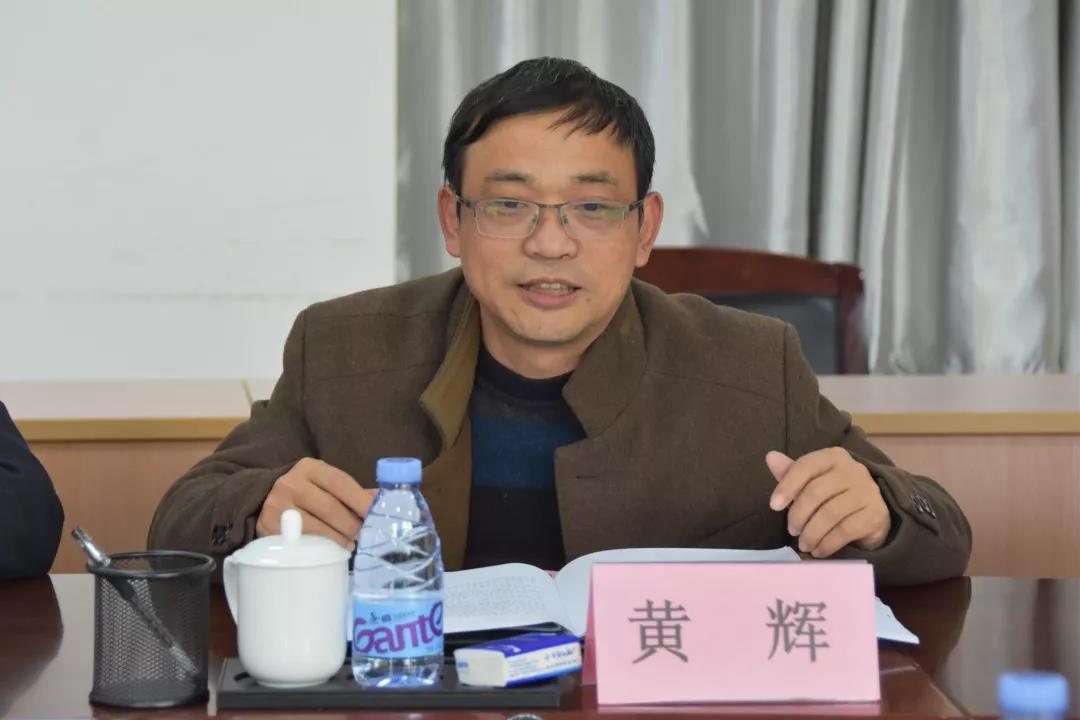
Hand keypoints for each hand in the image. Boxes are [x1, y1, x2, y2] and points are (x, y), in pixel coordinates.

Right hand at [256, 457, 375, 548]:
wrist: (265, 500)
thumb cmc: (307, 494)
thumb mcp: (326, 485)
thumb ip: (353, 493)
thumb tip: (382, 502)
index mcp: (310, 468)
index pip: (340, 482)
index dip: (360, 500)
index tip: (375, 514)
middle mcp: (290, 483)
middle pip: (330, 507)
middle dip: (352, 524)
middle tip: (365, 535)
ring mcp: (276, 506)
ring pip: (316, 527)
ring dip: (339, 539)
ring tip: (350, 544)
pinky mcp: (269, 528)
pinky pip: (301, 542)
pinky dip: (321, 548)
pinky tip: (331, 550)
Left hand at [766, 448, 890, 556]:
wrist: (871, 514)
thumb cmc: (834, 495)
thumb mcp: (811, 482)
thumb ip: (791, 473)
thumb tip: (771, 457)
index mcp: (834, 457)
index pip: (806, 466)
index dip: (787, 486)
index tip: (774, 506)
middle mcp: (854, 470)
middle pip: (816, 492)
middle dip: (798, 515)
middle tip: (792, 530)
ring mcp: (868, 491)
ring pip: (830, 513)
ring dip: (811, 533)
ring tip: (804, 544)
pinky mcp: (876, 514)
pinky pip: (845, 531)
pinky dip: (827, 544)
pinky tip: (818, 551)